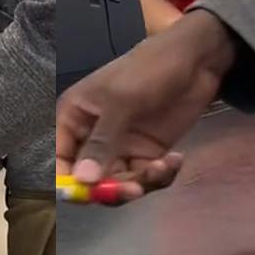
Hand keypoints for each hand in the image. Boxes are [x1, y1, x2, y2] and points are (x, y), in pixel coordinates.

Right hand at [54, 10, 240, 203]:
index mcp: (74, 118)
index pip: (59, 158)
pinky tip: (176, 159)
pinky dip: (160, 176)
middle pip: (89, 179)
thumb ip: (102, 142)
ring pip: (119, 182)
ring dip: (141, 181)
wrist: (196, 60)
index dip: (68, 181)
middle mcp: (92, 137)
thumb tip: (82, 180)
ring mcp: (121, 146)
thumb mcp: (122, 101)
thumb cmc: (149, 69)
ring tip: (164, 166)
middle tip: (136, 189)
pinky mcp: (147, 152)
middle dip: (111, 188)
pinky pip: (144, 177)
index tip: (88, 194)